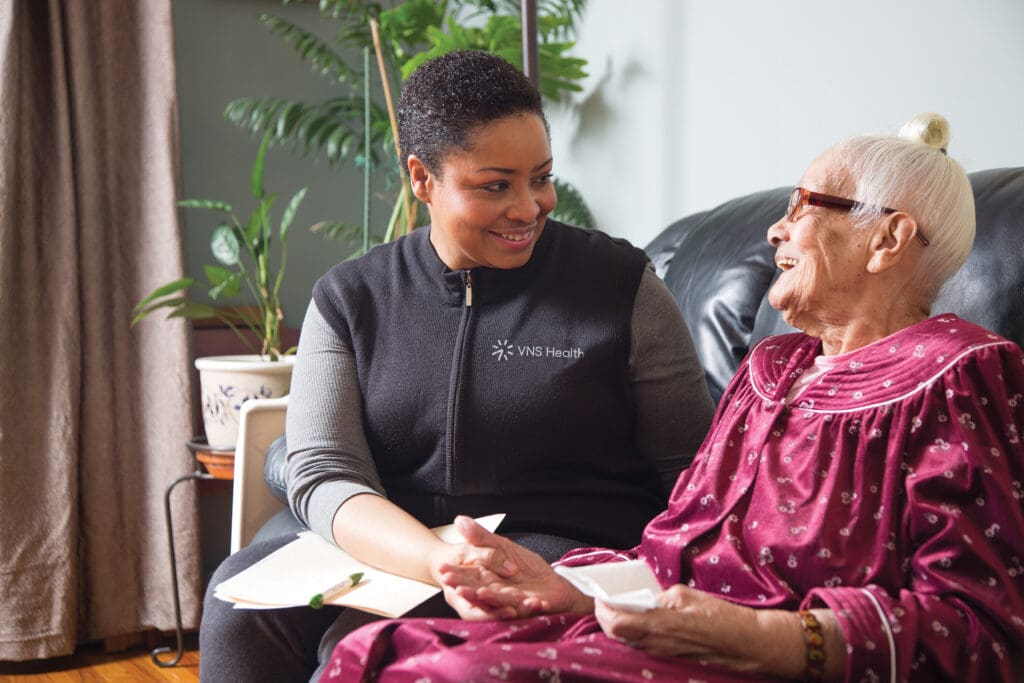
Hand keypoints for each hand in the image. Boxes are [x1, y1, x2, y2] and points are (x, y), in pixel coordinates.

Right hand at [436, 516, 591, 619]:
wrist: (552, 585)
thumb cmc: (523, 565)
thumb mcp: (500, 546)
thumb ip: (481, 536)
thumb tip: (459, 520)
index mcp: (481, 582)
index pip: (463, 582)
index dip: (454, 578)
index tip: (444, 572)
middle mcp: (491, 598)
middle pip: (476, 597)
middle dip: (468, 592)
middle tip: (459, 588)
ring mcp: (509, 606)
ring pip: (497, 605)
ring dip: (490, 600)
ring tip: (483, 592)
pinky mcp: (527, 611)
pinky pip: (524, 610)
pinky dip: (525, 607)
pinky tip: (527, 601)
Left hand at [595, 585, 773, 670]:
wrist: (745, 643)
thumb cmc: (721, 618)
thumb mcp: (688, 596)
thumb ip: (661, 597)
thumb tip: (648, 599)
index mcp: (660, 625)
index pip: (617, 622)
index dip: (603, 610)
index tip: (600, 597)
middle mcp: (657, 644)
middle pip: (617, 636)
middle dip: (606, 619)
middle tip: (604, 604)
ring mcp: (663, 654)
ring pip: (628, 643)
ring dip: (618, 628)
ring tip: (618, 610)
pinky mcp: (670, 657)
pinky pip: (642, 647)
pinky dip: (632, 635)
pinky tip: (636, 623)